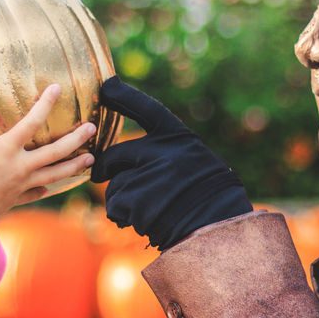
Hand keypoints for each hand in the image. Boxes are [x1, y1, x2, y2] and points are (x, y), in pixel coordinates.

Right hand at [0, 84, 95, 218]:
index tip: (57, 89)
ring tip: (90, 159)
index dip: (45, 104)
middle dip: (76, 139)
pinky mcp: (18, 198)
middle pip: (55, 151)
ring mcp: (23, 184)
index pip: (31, 122)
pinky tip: (52, 186)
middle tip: (92, 128)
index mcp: (6, 150)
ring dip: (74, 165)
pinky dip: (45, 188)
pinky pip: (37, 192)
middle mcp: (20, 166)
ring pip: (55, 174)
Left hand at [91, 77, 252, 249]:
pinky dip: (123, 217)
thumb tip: (117, 158)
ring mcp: (152, 175)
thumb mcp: (194, 161)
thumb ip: (164, 153)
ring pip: (115, 186)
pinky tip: (146, 221)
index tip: (106, 86)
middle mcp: (165, 151)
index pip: (147, 109)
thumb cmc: (208, 198)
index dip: (124, 97)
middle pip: (116, 155)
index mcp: (180, 138)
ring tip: (148, 210)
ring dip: (121, 201)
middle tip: (99, 176)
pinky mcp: (140, 201)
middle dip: (105, 168)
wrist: (219, 231)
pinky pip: (116, 206)